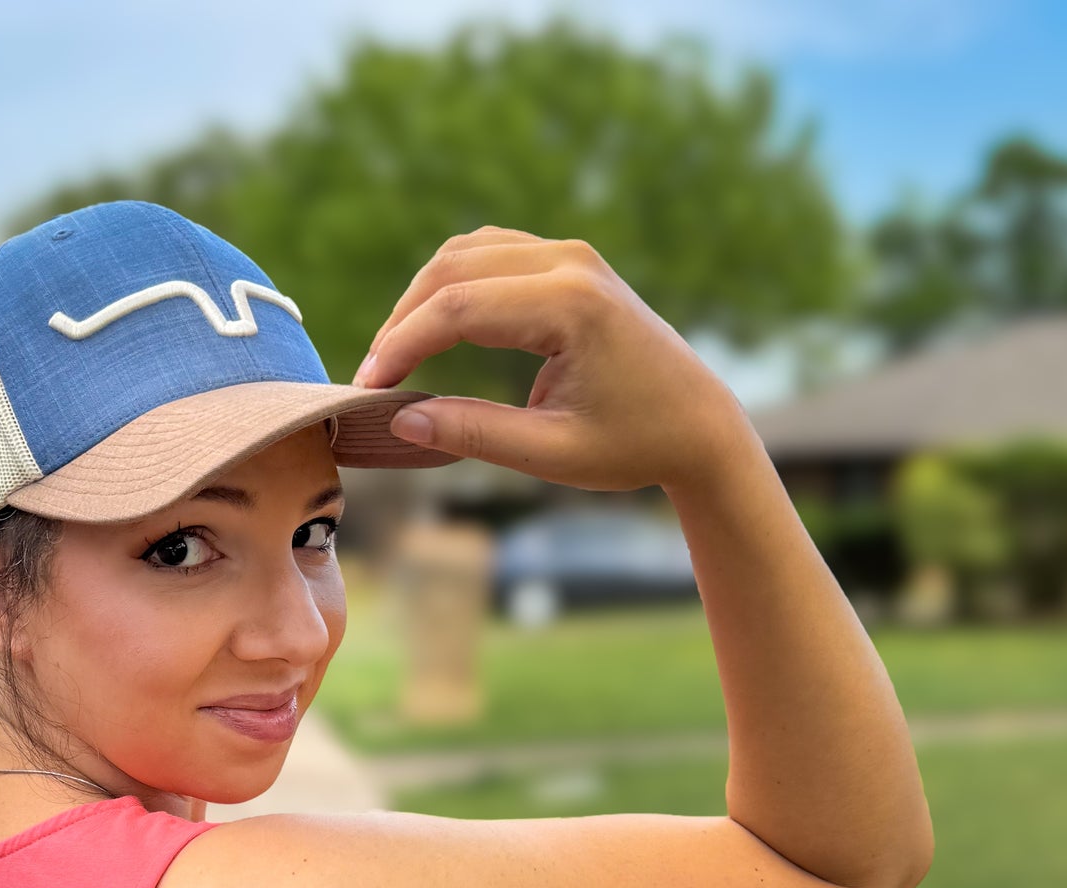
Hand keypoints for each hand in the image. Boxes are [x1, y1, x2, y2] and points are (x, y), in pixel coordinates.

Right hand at [350, 225, 748, 495]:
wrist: (699, 424)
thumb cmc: (633, 445)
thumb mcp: (551, 453)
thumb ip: (474, 433)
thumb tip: (402, 420)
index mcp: (570, 306)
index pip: (458, 309)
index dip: (402, 347)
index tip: (368, 389)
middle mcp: (570, 263)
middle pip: (452, 269)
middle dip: (402, 322)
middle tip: (372, 378)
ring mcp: (570, 255)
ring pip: (465, 254)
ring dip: (422, 300)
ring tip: (395, 357)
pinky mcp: (568, 262)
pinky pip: (490, 256)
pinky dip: (452, 287)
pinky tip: (433, 330)